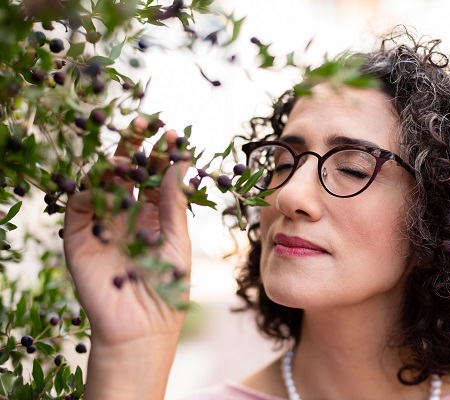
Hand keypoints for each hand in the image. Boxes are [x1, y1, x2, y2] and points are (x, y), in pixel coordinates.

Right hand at [63, 125, 190, 398]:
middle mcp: (128, 215)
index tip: (174, 134)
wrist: (142, 329)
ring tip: (128, 157)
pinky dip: (89, 189)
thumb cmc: (168, 290)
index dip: (163, 155)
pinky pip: (79, 207)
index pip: (156, 177)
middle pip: (128, 173)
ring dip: (112, 165)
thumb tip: (180, 166)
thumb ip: (175, 206)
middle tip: (143, 122)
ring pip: (102, 184)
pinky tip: (105, 179)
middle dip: (134, 147)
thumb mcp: (178, 243)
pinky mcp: (80, 239)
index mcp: (155, 216)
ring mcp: (103, 225)